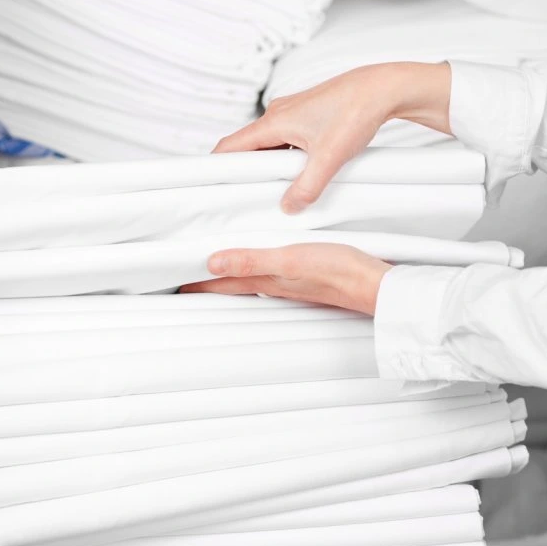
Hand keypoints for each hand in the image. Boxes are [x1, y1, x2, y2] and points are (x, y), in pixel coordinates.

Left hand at [181, 243, 392, 315]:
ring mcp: (290, 284)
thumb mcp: (289, 259)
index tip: (172, 283)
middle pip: (231, 286)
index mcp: (266, 282)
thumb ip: (251, 260)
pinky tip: (263, 262)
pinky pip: (271, 275)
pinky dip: (256, 270)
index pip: (221, 286)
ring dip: (230, 277)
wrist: (374, 284)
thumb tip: (211, 263)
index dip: (195, 285)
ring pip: (250, 281)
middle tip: (185, 278)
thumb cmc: (338, 270)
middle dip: (207, 282)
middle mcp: (274, 286)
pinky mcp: (307, 276)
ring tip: (215, 269)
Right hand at [214, 62, 451, 213]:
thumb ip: (307, 187)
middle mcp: (278, 114)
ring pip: (269, 144)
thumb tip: (288, 207)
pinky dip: (285, 157)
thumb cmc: (356, 112)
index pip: (230, 147)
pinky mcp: (308, 116)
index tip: (208, 187)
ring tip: (271, 190)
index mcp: (274, 121)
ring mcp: (293, 114)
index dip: (216, 168)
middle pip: (247, 147)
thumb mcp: (330, 158)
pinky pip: (285, 140)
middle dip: (243, 172)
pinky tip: (298, 172)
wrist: (382, 88)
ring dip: (268, 165)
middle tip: (241, 197)